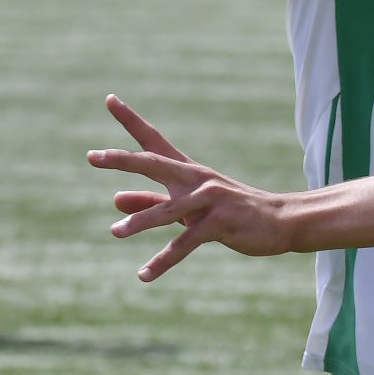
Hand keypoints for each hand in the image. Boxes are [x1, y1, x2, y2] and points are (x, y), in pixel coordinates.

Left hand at [89, 95, 294, 276]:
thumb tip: (114, 199)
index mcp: (187, 172)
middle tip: (92, 156)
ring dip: (141, 222)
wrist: (280, 220)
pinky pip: (185, 244)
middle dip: (123, 160)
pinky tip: (144, 275)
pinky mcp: (220, 224)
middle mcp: (196, 179)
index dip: (131, 120)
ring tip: (115, 233)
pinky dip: (164, 261)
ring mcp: (209, 200)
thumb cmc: (233, 211)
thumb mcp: (188, 206)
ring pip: (167, 211)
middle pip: (154, 164)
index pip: (153, 142)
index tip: (109, 100)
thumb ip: (151, 201)